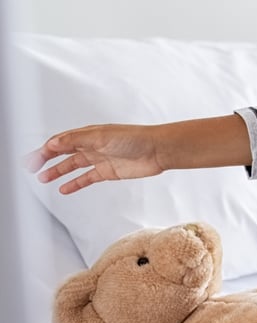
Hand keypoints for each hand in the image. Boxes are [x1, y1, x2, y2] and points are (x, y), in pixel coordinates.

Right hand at [27, 124, 167, 193]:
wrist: (158, 150)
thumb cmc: (136, 138)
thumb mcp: (101, 137)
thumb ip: (76, 140)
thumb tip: (53, 143)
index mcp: (90, 134)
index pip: (61, 141)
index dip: (45, 150)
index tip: (32, 159)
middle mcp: (93, 145)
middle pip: (64, 153)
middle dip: (47, 159)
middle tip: (32, 168)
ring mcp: (101, 159)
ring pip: (74, 166)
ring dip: (58, 172)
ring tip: (43, 179)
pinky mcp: (109, 172)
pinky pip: (87, 178)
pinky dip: (75, 183)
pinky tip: (64, 189)